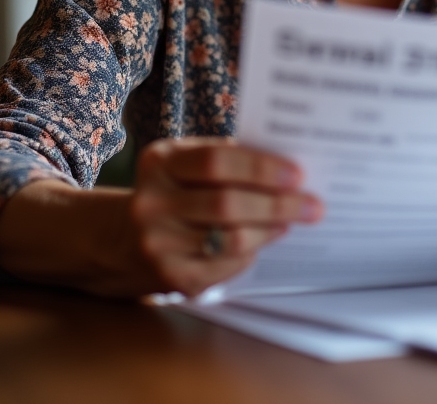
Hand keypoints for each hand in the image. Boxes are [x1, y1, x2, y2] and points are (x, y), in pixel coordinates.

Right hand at [129, 137, 322, 296]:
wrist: (123, 238)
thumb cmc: (176, 188)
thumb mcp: (187, 162)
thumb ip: (228, 159)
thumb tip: (289, 169)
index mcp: (160, 162)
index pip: (217, 161)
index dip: (261, 167)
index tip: (298, 174)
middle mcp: (151, 202)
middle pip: (227, 204)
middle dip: (278, 205)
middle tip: (313, 205)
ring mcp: (158, 244)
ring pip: (231, 239)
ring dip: (270, 230)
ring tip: (292, 220)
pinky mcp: (170, 277)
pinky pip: (226, 266)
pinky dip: (252, 251)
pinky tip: (265, 239)